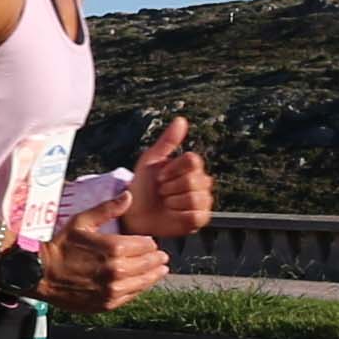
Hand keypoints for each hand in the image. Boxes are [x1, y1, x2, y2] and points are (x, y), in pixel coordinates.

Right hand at [38, 191, 170, 314]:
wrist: (41, 273)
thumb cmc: (60, 246)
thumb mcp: (82, 222)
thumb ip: (108, 209)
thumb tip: (128, 196)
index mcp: (114, 248)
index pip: (146, 245)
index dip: (150, 243)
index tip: (151, 243)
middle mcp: (117, 270)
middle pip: (148, 264)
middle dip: (156, 259)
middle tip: (162, 257)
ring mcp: (113, 290)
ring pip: (144, 282)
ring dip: (154, 275)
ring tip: (160, 271)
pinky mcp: (107, 303)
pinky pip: (131, 296)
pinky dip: (139, 288)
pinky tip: (141, 284)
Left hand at [122, 117, 215, 240]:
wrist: (135, 212)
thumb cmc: (143, 185)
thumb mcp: (151, 160)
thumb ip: (167, 141)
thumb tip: (181, 120)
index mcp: (191, 166)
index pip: (192, 160)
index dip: (172, 169)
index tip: (159, 176)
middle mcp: (201, 182)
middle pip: (193, 180)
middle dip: (169, 187)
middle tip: (161, 191)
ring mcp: (203, 201)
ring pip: (195, 199)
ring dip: (173, 202)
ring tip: (166, 203)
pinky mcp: (200, 219)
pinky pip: (196, 216)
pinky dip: (179, 216)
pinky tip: (172, 214)